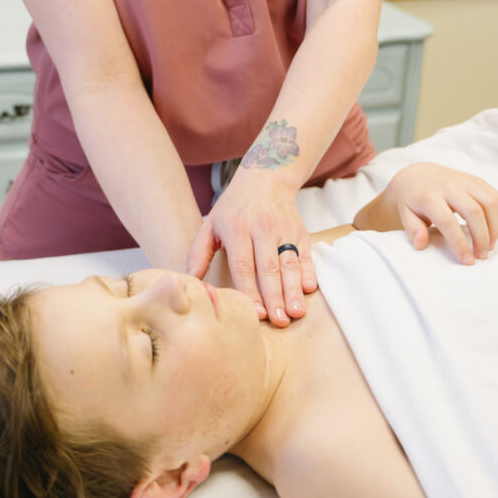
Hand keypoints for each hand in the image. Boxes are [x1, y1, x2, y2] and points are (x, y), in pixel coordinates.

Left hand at [185, 167, 317, 326]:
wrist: (266, 176)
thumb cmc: (234, 206)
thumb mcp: (211, 224)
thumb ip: (198, 254)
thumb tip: (189, 282)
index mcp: (237, 229)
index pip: (243, 265)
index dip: (250, 291)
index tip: (255, 314)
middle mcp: (262, 228)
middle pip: (268, 268)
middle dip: (274, 297)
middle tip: (278, 321)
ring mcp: (283, 229)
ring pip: (289, 263)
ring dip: (293, 290)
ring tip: (295, 312)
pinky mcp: (300, 230)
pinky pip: (305, 254)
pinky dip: (308, 271)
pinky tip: (308, 289)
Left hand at [355, 163, 497, 263]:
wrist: (417, 176)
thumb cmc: (412, 201)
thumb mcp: (405, 214)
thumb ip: (413, 229)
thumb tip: (421, 244)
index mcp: (429, 196)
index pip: (447, 221)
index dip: (459, 243)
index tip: (467, 260)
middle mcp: (449, 186)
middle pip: (474, 211)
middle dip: (482, 237)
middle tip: (482, 255)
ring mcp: (465, 181)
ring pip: (490, 202)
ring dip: (496, 227)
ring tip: (491, 246)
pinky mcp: (476, 181)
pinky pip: (497, 196)